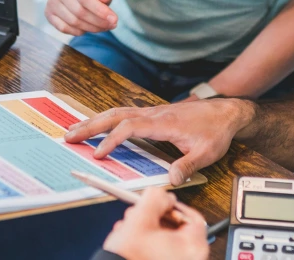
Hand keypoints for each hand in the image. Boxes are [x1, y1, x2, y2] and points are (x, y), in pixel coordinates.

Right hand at [45, 0, 117, 35]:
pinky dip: (78, 32)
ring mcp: (51, 1)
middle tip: (112, 25)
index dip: (100, 11)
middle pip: (79, 12)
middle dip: (98, 22)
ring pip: (72, 22)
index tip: (114, 20)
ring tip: (103, 27)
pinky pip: (63, 28)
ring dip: (91, 28)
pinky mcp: (48, 13)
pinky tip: (88, 29)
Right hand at [65, 99, 251, 186]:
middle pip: (115, 115)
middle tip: (68, 136)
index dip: (112, 140)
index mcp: (162, 122)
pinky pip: (123, 114)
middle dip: (90, 126)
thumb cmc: (215, 131)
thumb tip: (171, 180)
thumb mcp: (205, 152)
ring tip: (74, 130)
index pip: (129, 127)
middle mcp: (152, 114)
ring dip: (94, 120)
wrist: (225, 112)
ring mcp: (151, 112)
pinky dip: (106, 119)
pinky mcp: (152, 114)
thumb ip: (187, 165)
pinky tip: (96, 125)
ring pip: (116, 112)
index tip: (98, 153)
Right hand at [102, 187, 208, 259]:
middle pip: (176, 227)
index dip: (172, 205)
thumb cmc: (130, 257)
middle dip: (153, 217)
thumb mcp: (140, 219)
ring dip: (146, 229)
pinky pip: (161, 252)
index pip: (191, 216)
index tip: (159, 203)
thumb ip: (155, 198)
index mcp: (193, 247)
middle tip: (138, 214)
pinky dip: (147, 244)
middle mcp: (192, 258)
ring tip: (129, 229)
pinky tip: (131, 242)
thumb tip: (163, 194)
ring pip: (165, 239)